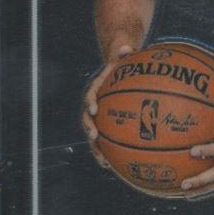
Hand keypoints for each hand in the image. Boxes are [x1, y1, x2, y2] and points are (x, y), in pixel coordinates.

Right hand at [81, 45, 131, 169]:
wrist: (118, 66)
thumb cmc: (124, 60)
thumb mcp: (125, 54)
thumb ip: (124, 51)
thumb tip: (126, 47)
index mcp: (99, 86)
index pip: (91, 93)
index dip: (91, 101)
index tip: (93, 109)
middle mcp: (96, 102)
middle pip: (87, 117)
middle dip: (89, 128)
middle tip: (95, 137)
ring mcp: (101, 115)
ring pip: (94, 133)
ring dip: (97, 148)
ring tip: (104, 162)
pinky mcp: (108, 123)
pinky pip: (108, 139)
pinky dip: (111, 152)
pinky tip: (119, 167)